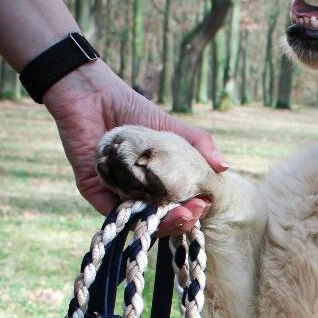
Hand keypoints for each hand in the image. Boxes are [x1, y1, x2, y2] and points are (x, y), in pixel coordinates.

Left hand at [43, 59, 227, 234]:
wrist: (93, 93)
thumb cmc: (131, 108)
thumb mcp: (173, 128)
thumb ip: (199, 145)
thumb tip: (224, 168)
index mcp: (158, 180)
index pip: (179, 203)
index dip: (193, 208)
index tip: (204, 203)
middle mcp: (139, 190)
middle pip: (162, 218)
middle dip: (180, 221)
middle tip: (191, 213)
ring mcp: (117, 192)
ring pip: (140, 221)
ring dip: (161, 224)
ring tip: (177, 215)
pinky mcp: (94, 189)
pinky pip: (113, 212)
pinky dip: (131, 216)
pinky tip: (149, 211)